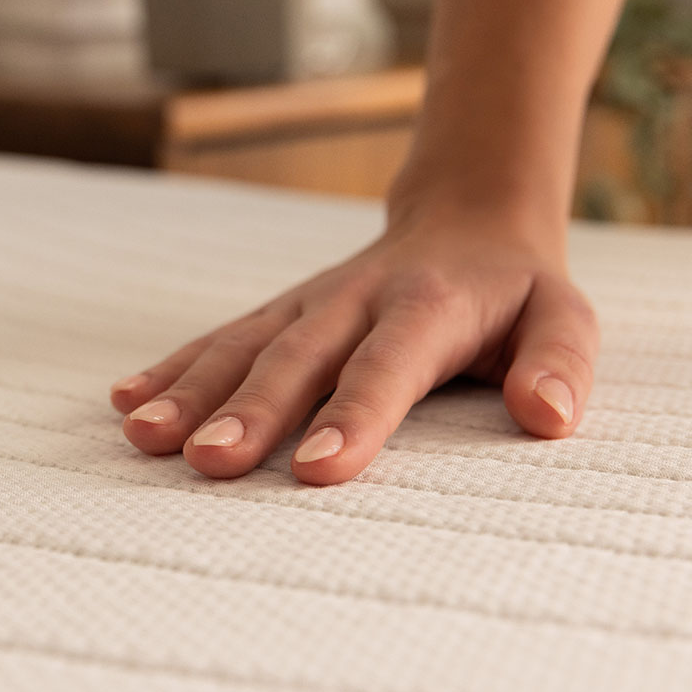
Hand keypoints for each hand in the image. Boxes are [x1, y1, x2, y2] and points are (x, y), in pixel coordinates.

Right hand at [110, 202, 597, 485]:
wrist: (465, 219)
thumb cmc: (516, 289)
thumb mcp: (564, 316)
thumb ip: (560, 363)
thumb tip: (548, 417)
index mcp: (428, 305)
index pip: (388, 365)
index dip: (355, 416)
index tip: (317, 472)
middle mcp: (358, 298)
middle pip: (298, 355)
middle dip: (251, 408)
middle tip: (207, 462)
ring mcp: (312, 301)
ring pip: (246, 343)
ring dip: (193, 388)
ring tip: (144, 434)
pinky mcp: (286, 307)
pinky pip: (225, 333)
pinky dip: (175, 364)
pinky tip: (128, 397)